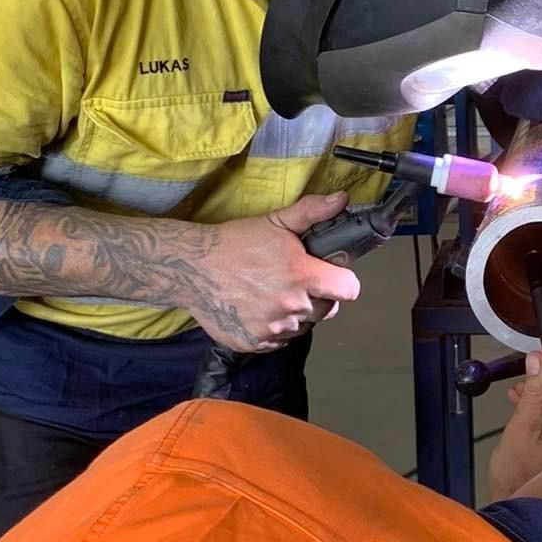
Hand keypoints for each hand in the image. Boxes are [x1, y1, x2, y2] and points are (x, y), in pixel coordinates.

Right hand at [191, 193, 359, 351]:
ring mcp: (273, 328)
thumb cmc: (234, 244)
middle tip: (294, 281)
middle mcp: (291, 306)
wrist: (192, 268)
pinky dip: (274, 327)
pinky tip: (259, 307)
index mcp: (301, 275)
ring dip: (295, 313)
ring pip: (303, 326)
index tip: (332, 276)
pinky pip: (280, 339)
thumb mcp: (275, 221)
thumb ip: (312, 212)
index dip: (343, 281)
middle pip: (327, 309)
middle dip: (318, 296)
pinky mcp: (256, 342)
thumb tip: (341, 199)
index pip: (348, 289)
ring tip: (273, 293)